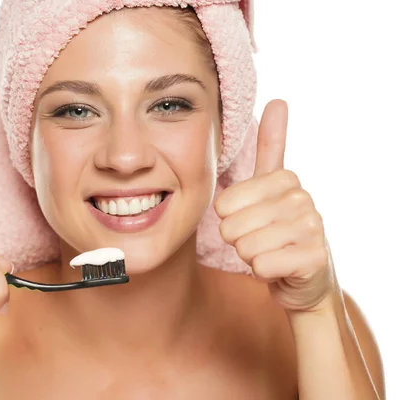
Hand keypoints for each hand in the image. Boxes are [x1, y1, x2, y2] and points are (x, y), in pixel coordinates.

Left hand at [215, 100, 335, 311]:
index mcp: (285, 179)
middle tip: (261, 239)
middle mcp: (302, 198)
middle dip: (239, 240)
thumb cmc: (278, 230)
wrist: (303, 278)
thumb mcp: (271, 187)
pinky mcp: (313, 259)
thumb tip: (278, 100)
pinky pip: (260, 266)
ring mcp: (312, 228)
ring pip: (245, 247)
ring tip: (271, 251)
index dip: (230, 218)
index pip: (224, 204)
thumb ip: (270, 146)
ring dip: (251, 256)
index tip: (253, 218)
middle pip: (231, 226)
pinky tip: (280, 268)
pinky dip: (263, 272)